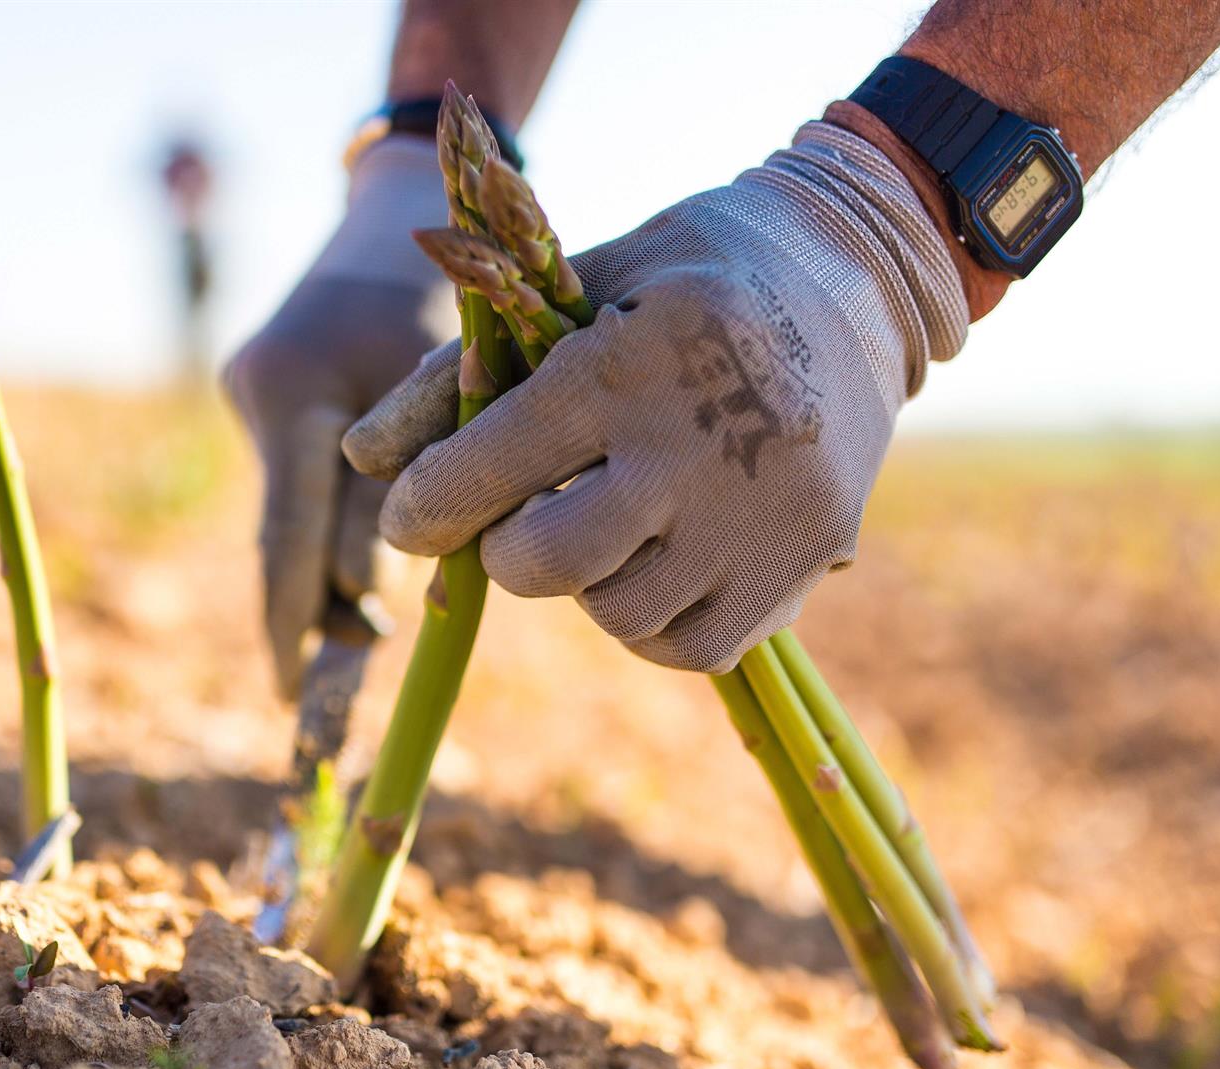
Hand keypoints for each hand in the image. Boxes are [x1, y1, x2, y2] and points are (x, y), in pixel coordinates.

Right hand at [223, 137, 454, 697]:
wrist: (411, 205)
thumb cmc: (464, 292)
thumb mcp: (461, 386)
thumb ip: (426, 483)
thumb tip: (380, 594)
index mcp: (296, 388)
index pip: (291, 532)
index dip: (297, 618)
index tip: (296, 693)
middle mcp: (261, 389)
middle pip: (277, 536)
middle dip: (300, 615)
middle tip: (304, 696)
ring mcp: (253, 386)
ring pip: (289, 514)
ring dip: (321, 577)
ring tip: (348, 645)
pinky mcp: (263, 387)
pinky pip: (297, 480)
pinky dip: (327, 528)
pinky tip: (350, 581)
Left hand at [343, 122, 968, 672]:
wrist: (860, 269)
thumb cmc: (688, 269)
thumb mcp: (578, 282)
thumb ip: (466, 370)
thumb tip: (359, 457)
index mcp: (635, 360)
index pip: (497, 464)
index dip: (429, 506)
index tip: (410, 518)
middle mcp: (704, 444)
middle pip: (552, 563)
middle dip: (507, 553)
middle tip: (518, 522)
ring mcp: (767, 512)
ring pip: (620, 617)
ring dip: (585, 585)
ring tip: (607, 522)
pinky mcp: (810, 557)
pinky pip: (695, 648)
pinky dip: (653, 623)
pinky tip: (655, 561)